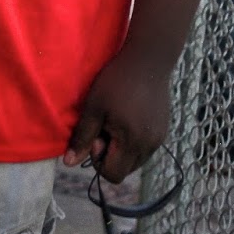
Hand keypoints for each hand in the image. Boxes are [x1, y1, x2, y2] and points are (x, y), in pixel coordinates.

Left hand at [63, 45, 170, 183]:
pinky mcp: (164, 130)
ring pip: (136, 161)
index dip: (99, 161)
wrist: (149, 59)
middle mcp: (150, 146)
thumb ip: (82, 137)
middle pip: (125, 171)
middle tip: (106, 127)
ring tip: (118, 122)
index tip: (97, 136)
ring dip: (123, 150)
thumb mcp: (94, 107)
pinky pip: (146, 149)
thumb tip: (69, 163)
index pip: (113, 175)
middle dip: (111, 156)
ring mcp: (159, 139)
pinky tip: (130, 118)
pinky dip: (134, 142)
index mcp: (132, 142)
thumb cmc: (116, 81)